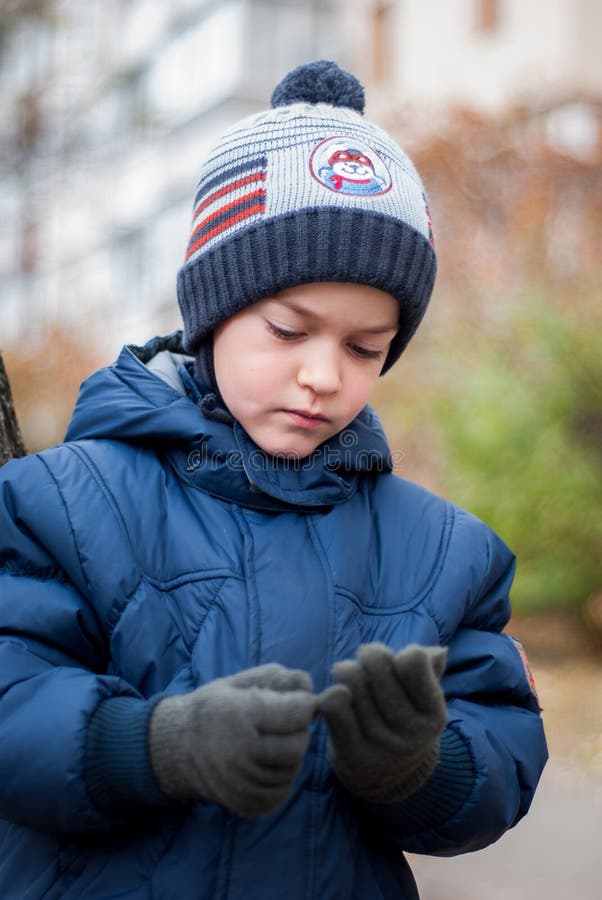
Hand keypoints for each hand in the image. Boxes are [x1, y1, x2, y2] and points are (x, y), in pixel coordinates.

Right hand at [149, 663, 315, 816]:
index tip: (297, 700)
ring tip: (275, 741)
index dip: (303, 703)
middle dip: (299, 732)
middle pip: (297, 746)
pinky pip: (279, 794)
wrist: (178, 746)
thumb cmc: (215, 707)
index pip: (297, 713)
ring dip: (292, 756)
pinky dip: (281, 779)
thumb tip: (308, 684)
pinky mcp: (241, 802)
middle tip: (287, 723)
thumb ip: (276, 678)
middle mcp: (239, 752)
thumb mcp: (240, 682)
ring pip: (291, 771)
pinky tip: (269, 763)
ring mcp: (239, 781)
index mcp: (240, 715)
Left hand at [317, 643, 446, 802]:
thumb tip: (436, 652)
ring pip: (352, 683)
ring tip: (348, 678)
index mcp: (434, 713)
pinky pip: (334, 707)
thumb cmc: (403, 718)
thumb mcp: (423, 697)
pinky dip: (330, 694)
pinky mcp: (352, 754)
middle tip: (365, 663)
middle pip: (377, 666)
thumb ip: (430, 669)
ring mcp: (381, 745)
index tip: (393, 662)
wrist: (386, 775)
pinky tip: (335, 697)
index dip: (397, 654)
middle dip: (368, 656)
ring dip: (346, 672)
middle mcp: (411, 732)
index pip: (413, 662)